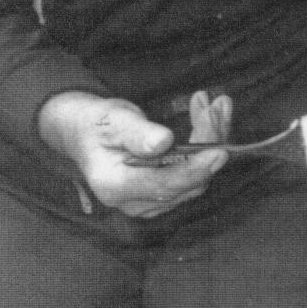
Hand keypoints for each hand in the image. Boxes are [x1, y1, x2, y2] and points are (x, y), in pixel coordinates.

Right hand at [37, 91, 227, 217]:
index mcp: (115, 187)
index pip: (163, 184)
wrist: (87, 135)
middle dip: (208, 142)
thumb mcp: (111, 120)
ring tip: (218, 104)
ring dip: (212, 139)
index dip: (193, 170)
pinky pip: (196, 173)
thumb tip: (163, 142)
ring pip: (197, 177)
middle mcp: (136, 202)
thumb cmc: (96, 125)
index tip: (219, 151)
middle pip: (186, 181)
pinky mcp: (166, 194)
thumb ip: (136, 133)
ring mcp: (153, 202)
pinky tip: (215, 116)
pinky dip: (208, 144)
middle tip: (216, 107)